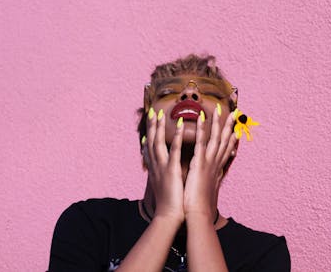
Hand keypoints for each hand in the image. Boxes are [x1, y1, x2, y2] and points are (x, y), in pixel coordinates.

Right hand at [142, 108, 184, 223]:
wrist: (168, 217)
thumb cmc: (169, 203)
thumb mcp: (164, 186)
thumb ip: (163, 175)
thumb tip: (162, 170)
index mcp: (155, 169)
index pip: (150, 148)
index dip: (149, 134)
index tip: (150, 122)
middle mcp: (156, 165)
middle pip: (151, 141)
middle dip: (151, 126)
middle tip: (152, 112)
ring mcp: (163, 167)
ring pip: (158, 143)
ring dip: (159, 127)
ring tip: (161, 114)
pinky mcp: (172, 170)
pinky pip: (175, 150)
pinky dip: (177, 137)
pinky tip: (181, 126)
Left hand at [183, 107, 237, 220]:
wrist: (199, 214)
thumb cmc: (200, 205)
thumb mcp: (208, 190)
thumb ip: (211, 181)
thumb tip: (214, 178)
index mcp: (216, 169)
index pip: (226, 150)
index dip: (232, 138)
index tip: (236, 128)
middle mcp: (215, 163)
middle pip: (225, 141)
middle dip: (230, 126)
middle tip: (235, 113)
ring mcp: (209, 162)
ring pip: (215, 138)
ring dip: (218, 122)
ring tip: (221, 109)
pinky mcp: (200, 163)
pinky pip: (201, 142)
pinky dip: (203, 129)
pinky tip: (203, 118)